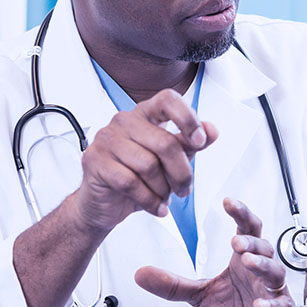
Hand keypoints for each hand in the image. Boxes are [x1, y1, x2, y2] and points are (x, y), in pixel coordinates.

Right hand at [70, 89, 217, 233]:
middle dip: (182, 173)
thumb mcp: (171, 160)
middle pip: (165, 143)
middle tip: (184, 190)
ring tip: (164, 197)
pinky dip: (149, 200)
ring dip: (164, 189)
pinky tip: (156, 207)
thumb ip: (190, 144)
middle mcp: (124, 121)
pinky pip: (130, 182)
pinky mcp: (95, 161)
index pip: (168, 100)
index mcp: (145, 113)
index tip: (200, 142)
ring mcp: (106, 139)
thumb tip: (212, 130)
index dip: (188, 119)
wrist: (105, 203)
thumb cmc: (138, 176)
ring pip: (148, 165)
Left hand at [134, 198, 300, 306]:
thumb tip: (140, 274)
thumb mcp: (202, 296)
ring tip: (248, 261)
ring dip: (262, 265)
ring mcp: (275, 293)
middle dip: (250, 243)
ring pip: (274, 273)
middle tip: (235, 241)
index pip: (247, 231)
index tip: (227, 202)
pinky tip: (260, 305)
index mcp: (244, 262)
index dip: (241, 214)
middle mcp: (262, 273)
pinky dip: (272, 305)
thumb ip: (174, 285)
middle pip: (264, 248)